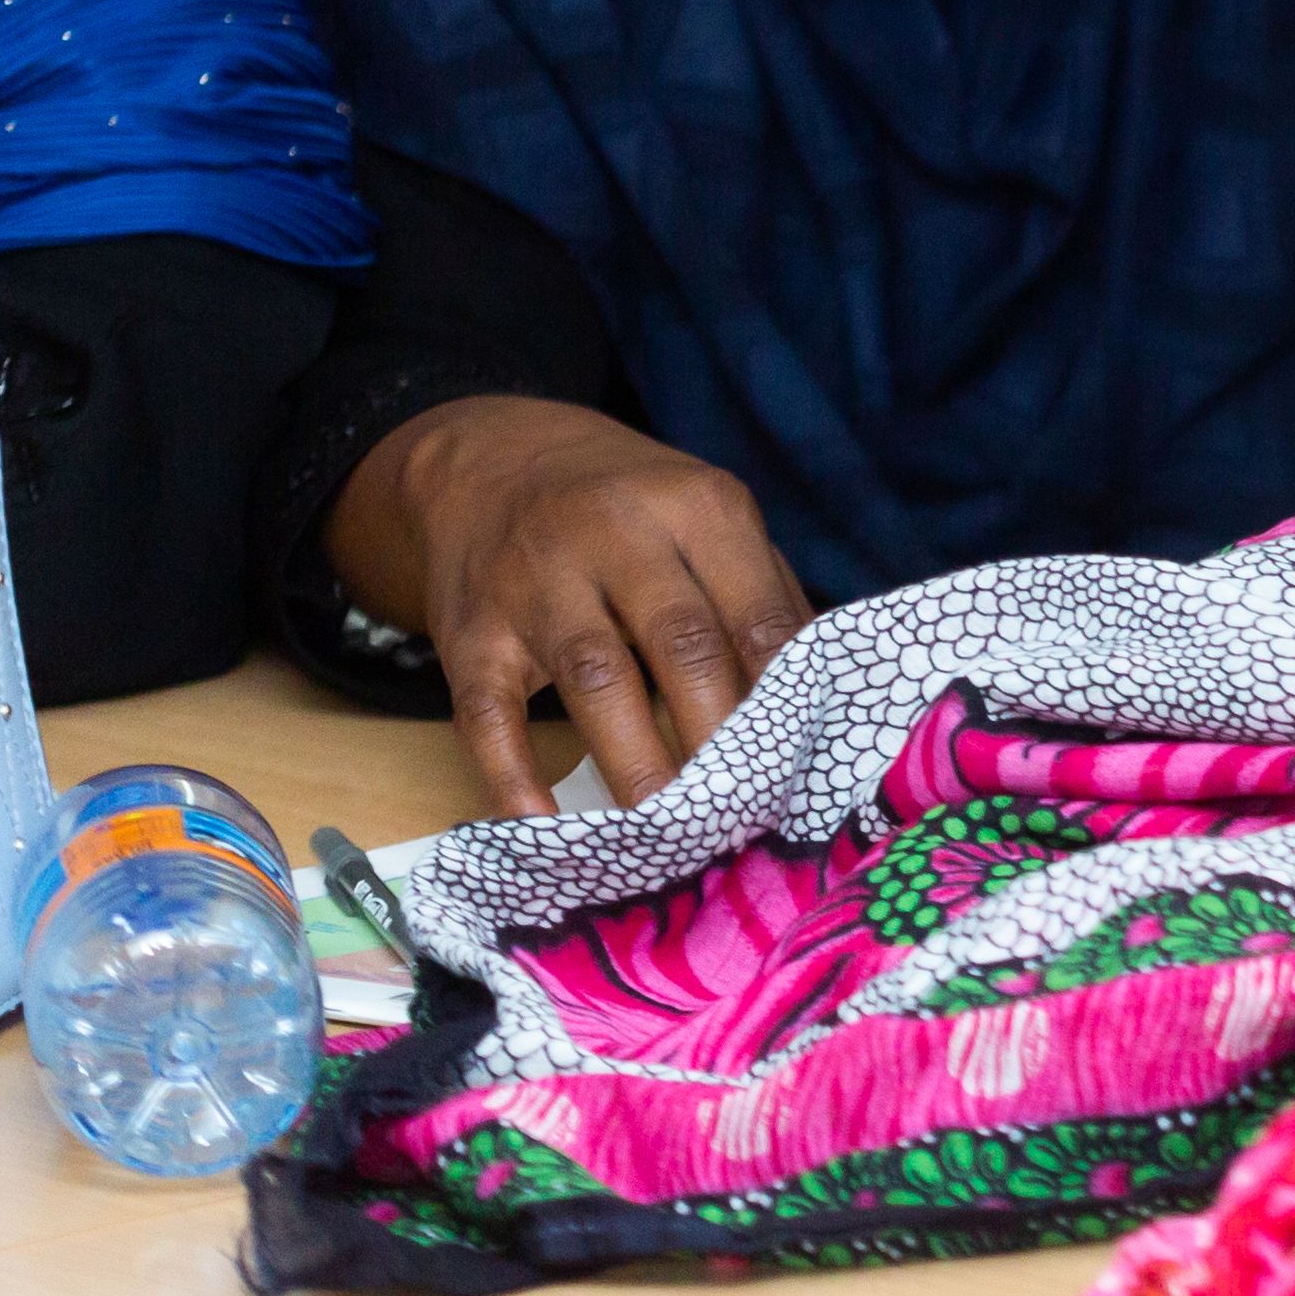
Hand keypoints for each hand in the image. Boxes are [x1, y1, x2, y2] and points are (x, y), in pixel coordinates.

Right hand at [326, 396, 814, 814]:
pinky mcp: (470, 631)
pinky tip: (543, 825)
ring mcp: (534, 583)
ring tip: (670, 833)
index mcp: (697, 507)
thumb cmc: (630, 509)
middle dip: (718, 736)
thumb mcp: (706, 518)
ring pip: (594, 679)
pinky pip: (488, 712)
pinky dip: (513, 775)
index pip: (756, 613)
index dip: (782, 696)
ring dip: (635, 761)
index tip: (802, 767)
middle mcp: (615, 535)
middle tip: (744, 811)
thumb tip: (824, 696)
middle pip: (683, 645)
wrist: (490, 462)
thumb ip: (764, 595)